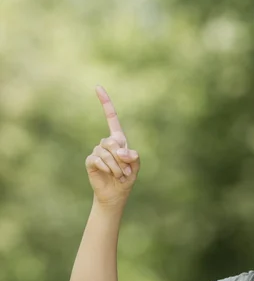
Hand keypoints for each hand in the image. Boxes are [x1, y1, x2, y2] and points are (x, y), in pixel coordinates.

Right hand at [85, 85, 139, 206]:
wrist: (116, 193)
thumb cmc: (127, 178)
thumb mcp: (136, 166)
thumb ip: (133, 157)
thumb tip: (121, 152)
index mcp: (118, 139)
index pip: (111, 117)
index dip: (105, 102)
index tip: (97, 87)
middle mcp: (106, 142)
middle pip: (112, 141)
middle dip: (121, 158)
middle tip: (126, 171)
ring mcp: (97, 151)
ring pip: (106, 152)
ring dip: (116, 167)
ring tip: (119, 175)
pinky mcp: (90, 160)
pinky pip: (98, 159)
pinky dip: (106, 168)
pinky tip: (108, 174)